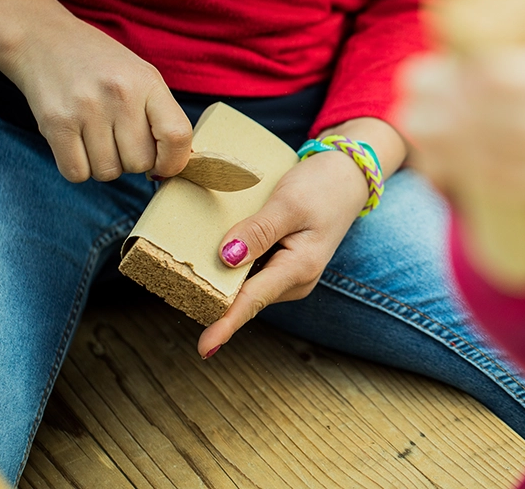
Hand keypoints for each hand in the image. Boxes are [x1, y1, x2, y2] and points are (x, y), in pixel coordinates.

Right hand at [0, 0, 192, 181]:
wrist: (41, 38)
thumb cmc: (100, 64)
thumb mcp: (141, 76)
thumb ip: (162, 116)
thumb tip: (173, 165)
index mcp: (147, 82)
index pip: (177, 135)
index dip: (174, 161)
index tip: (163, 166)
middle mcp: (119, 94)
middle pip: (139, 163)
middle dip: (132, 162)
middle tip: (118, 140)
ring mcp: (86, 109)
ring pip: (108, 172)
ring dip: (103, 165)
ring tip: (95, 137)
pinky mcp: (55, 123)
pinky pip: (77, 173)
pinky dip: (78, 168)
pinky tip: (76, 145)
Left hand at [197, 117, 405, 357]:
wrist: (348, 177)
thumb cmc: (322, 187)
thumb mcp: (289, 203)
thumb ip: (258, 231)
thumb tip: (226, 258)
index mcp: (298, 269)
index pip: (253, 301)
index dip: (226, 323)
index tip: (204, 347)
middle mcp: (294, 281)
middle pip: (243, 296)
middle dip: (211, 293)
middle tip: (175, 278)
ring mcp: (289, 275)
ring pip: (244, 284)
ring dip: (219, 276)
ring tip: (190, 258)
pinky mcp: (283, 265)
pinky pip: (250, 272)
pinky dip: (231, 265)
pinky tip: (217, 249)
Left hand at [399, 0, 524, 288]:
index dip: (480, 80)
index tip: (440, 64)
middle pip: (508, 123)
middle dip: (454, 112)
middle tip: (411, 91)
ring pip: (505, 159)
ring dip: (453, 146)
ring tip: (412, 125)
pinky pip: (512, 189)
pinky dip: (471, 180)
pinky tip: (437, 166)